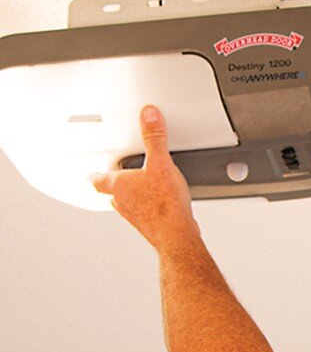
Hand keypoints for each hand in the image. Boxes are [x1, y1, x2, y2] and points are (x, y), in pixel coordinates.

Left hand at [90, 105, 200, 253]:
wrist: (176, 234)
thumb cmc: (165, 204)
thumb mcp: (162, 163)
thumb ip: (155, 138)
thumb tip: (149, 116)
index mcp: (118, 185)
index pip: (97, 178)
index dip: (94, 173)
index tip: (92, 171)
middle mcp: (122, 201)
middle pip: (110, 191)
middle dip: (114, 184)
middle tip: (118, 176)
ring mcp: (133, 215)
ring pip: (125, 203)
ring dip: (130, 196)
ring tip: (141, 188)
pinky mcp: (148, 225)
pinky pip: (143, 213)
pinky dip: (147, 207)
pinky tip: (160, 204)